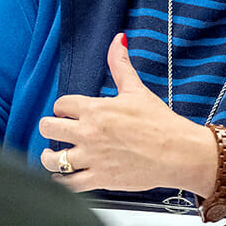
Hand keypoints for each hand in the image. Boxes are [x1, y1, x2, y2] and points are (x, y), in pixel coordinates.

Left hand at [39, 33, 213, 194]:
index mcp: (96, 109)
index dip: (63, 108)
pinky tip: (64, 176)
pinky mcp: (99, 179)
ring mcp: (93, 158)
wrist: (177, 153)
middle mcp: (89, 133)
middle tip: (56, 130)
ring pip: (53, 159)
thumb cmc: (160, 123)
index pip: (60, 104)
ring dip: (49, 157)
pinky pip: (69, 184)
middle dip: (50, 127)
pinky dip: (62, 181)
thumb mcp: (137, 90)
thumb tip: (118, 41)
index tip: (68, 112)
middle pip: (48, 128)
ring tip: (53, 156)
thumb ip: (121, 65)